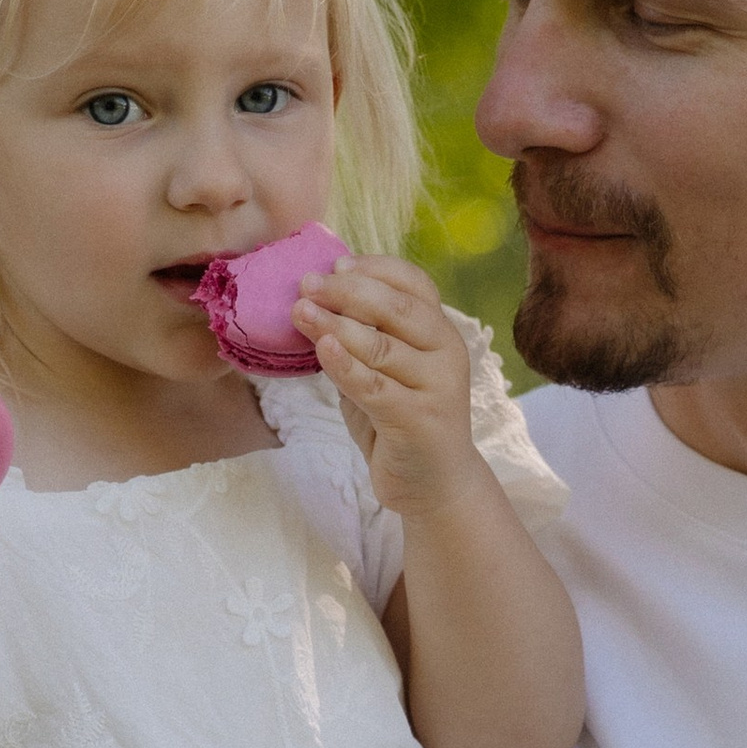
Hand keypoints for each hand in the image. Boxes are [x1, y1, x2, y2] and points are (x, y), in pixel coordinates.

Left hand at [293, 258, 487, 519]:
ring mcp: (437, 386)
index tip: (334, 264)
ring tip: (300, 311)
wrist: (433, 484)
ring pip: (382, 346)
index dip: (374, 268)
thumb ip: (364, 338)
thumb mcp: (384, 370)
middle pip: (397, 308)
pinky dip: (346, 366)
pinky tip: (322, 349)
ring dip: (336, 325)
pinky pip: (375, 387)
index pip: (414, 283)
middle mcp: (446, 352)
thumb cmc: (402, 420)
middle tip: (306, 284)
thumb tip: (314, 299)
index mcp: (440, 331)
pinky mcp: (419, 420)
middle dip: (347, 292)